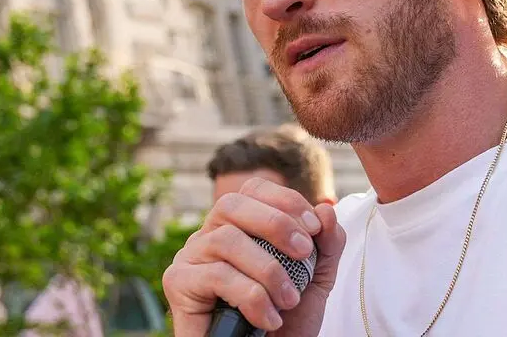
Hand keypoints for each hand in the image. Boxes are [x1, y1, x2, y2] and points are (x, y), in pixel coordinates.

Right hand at [162, 177, 345, 336]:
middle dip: (275, 223)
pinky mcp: (179, 283)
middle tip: (303, 253)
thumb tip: (326, 209)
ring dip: (267, 269)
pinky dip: (252, 296)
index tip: (314, 227)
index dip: (285, 200)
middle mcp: (210, 233)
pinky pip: (217, 276)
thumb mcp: (317, 276)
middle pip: (231, 203)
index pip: (253, 189)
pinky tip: (268, 317)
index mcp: (239, 224)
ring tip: (289, 299)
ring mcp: (191, 256)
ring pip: (226, 239)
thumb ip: (327, 242)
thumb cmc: (285, 315)